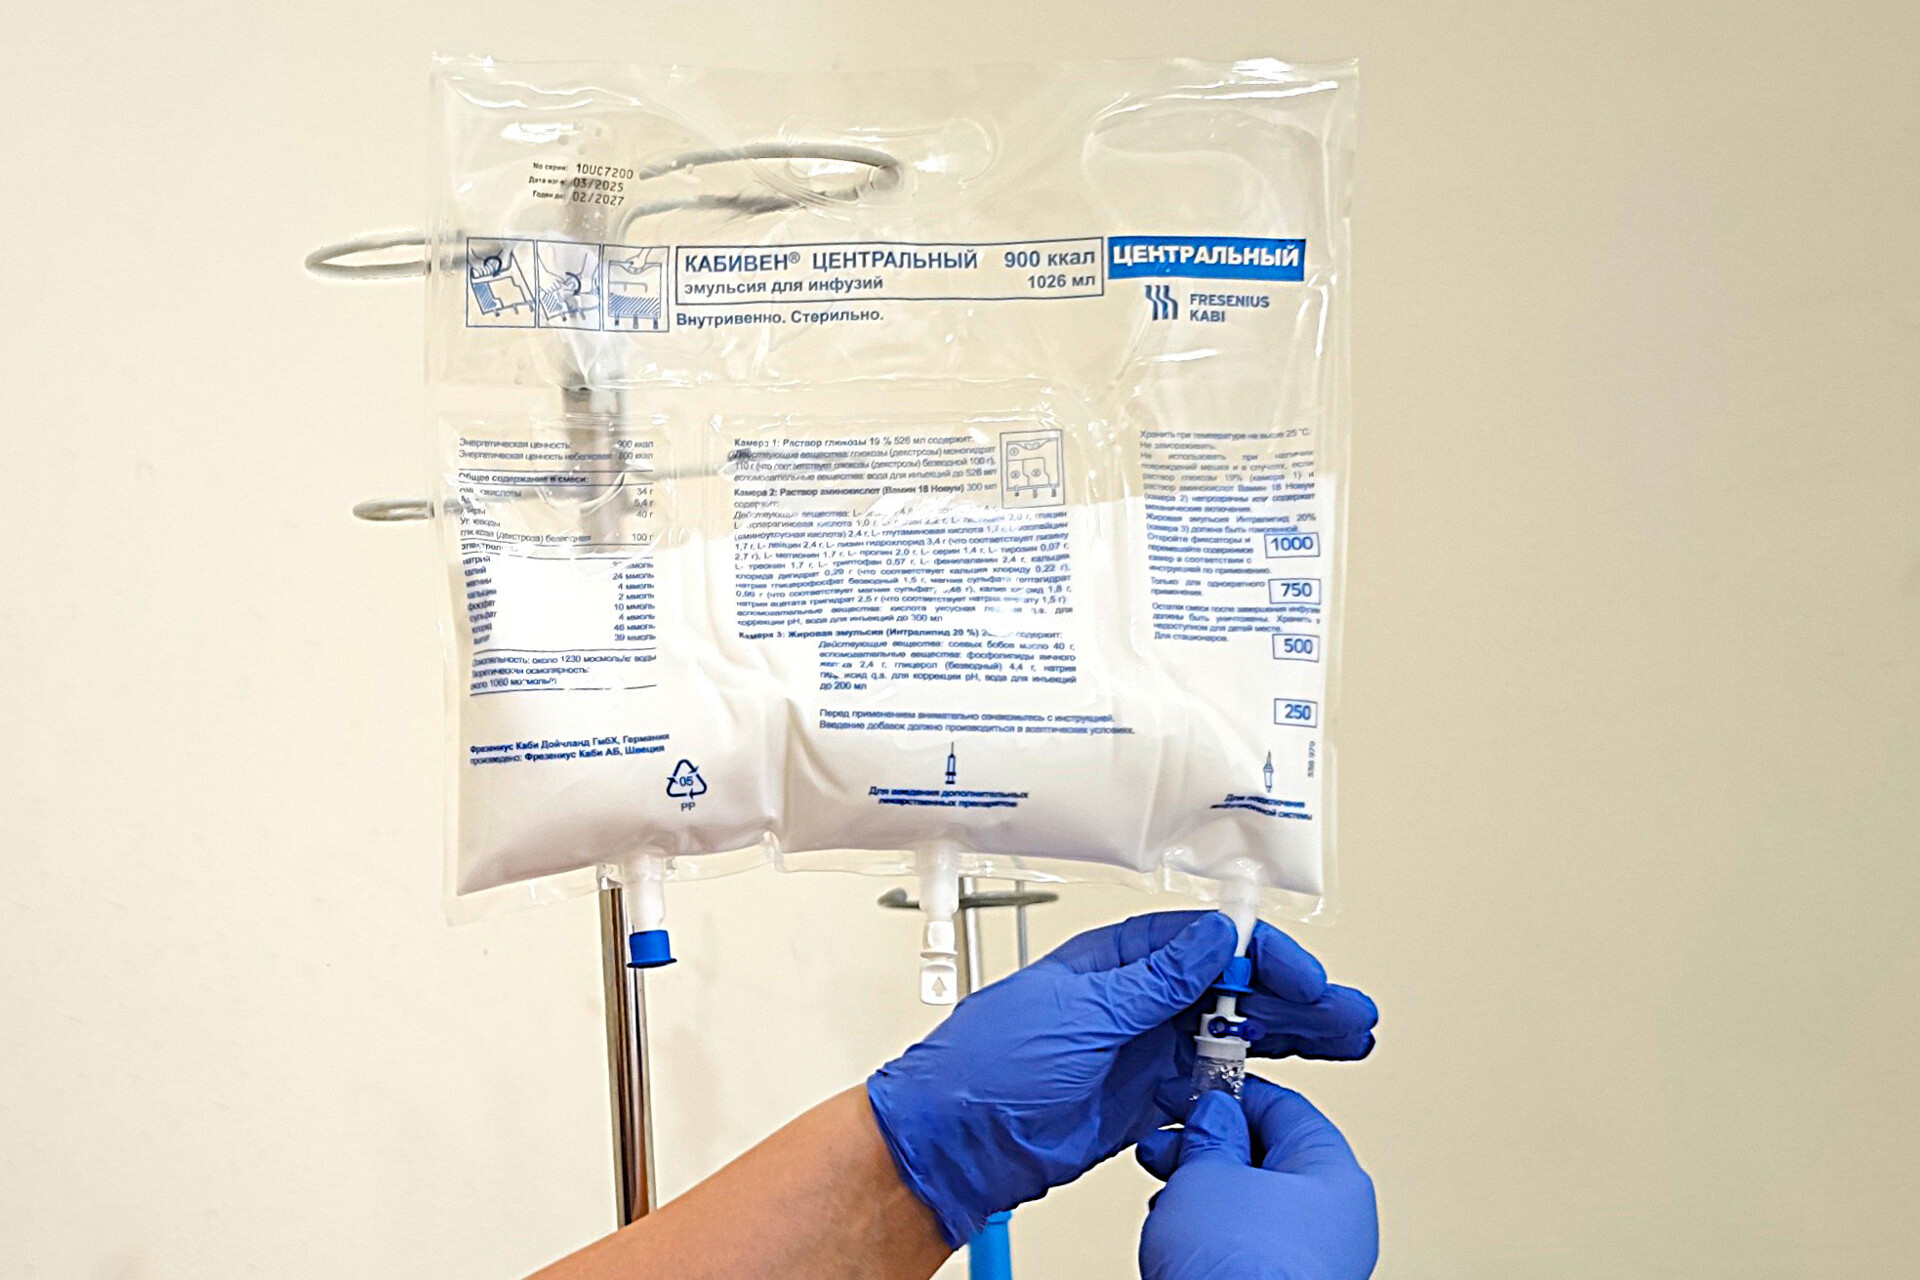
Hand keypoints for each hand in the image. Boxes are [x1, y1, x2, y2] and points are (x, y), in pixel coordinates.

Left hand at [865, 910, 1377, 1246]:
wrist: (957, 1141)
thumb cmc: (987, 1063)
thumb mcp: (1079, 1010)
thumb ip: (1155, 980)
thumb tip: (1214, 939)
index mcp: (1118, 962)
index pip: (1208, 946)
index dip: (1262, 959)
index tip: (1302, 978)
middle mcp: (1136, 1001)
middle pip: (1234, 991)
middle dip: (1295, 1001)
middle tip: (1349, 1015)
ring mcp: (1143, 1051)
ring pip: (1233, 1039)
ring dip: (1289, 1041)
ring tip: (1346, 1042)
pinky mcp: (1145, 1100)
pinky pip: (1212, 1088)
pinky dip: (1250, 1090)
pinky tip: (1287, 1088)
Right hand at [1137, 1078, 1378, 1279]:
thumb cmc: (1239, 1269)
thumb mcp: (1207, 1175)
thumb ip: (1212, 1134)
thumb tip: (1215, 1113)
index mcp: (1334, 1172)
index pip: (1283, 1106)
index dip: (1228, 1090)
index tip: (1189, 1087)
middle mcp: (1336, 1215)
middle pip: (1268, 1154)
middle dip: (1206, 1143)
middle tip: (1164, 1141)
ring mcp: (1315, 1257)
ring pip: (1254, 1199)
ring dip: (1202, 1185)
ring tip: (1162, 1186)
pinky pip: (1249, 1239)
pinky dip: (1211, 1226)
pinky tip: (1178, 1229)